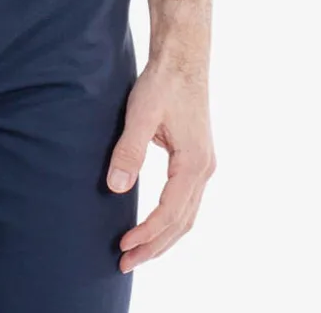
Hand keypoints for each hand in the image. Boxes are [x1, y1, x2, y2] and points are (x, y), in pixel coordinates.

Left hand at [105, 57, 216, 271]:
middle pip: (181, 222)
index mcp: (194, 163)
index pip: (170, 212)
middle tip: (125, 263)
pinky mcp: (197, 159)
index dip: (146, 233)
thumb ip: (130, 150)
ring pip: (186, 215)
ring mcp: (204, 165)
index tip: (123, 246)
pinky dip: (171, 220)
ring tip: (137, 253)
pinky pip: (186, 201)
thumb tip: (116, 187)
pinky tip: (154, 226)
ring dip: (163, 236)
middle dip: (154, 246)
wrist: (183, 58)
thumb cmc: (163, 83)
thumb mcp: (141, 114)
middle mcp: (204, 169)